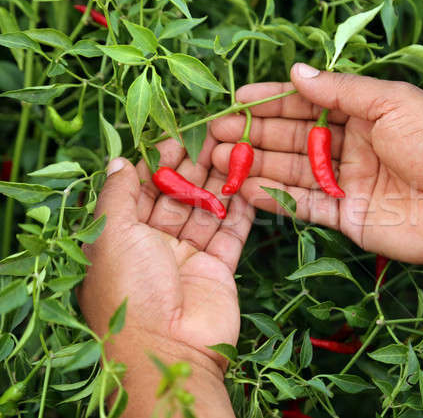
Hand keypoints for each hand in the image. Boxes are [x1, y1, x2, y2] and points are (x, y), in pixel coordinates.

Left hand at [78, 136, 251, 416]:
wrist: (167, 349)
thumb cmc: (129, 289)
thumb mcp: (110, 234)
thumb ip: (118, 194)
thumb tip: (119, 160)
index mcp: (123, 237)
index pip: (143, 189)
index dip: (159, 162)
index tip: (178, 136)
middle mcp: (155, 245)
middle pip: (177, 196)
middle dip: (194, 166)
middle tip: (214, 136)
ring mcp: (189, 257)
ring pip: (206, 210)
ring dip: (219, 182)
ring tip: (236, 151)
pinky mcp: (218, 269)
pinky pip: (230, 233)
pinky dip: (240, 210)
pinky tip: (249, 183)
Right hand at [210, 63, 422, 265]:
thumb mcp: (391, 101)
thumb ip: (341, 90)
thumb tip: (298, 72)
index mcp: (363, 113)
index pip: (307, 104)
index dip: (271, 102)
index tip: (236, 100)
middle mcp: (350, 146)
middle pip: (292, 138)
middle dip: (253, 134)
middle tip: (215, 134)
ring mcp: (346, 182)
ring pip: (292, 171)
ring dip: (255, 165)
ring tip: (218, 161)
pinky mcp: (345, 216)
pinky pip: (304, 205)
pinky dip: (275, 198)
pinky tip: (246, 190)